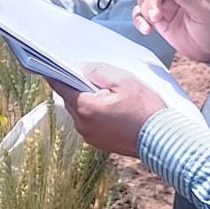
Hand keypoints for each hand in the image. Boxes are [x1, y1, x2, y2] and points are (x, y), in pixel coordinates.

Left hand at [47, 64, 165, 157]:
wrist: (162, 140)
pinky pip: (90, 122)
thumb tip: (83, 68)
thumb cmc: (146, 110)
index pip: (60, 86)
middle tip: (90, 77)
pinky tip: (111, 108)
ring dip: (87, 101)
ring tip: (106, 93)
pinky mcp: (99, 143)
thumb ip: (99, 71)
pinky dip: (95, 113)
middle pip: (70, 99)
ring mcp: (90, 135)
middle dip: (77, 87)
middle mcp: (82, 124)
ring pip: (80, 111)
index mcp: (84, 107)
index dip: (55, 74)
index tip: (47, 66)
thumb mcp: (124, 81)